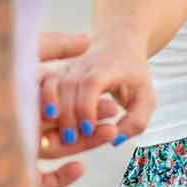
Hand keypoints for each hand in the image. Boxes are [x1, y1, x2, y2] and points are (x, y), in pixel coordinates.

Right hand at [36, 31, 154, 183]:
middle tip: (71, 139)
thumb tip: (115, 140)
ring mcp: (68, 66)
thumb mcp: (145, 99)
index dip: (87, 106)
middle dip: (67, 115)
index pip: (92, 83)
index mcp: (109, 67)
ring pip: (52, 84)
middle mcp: (85, 63)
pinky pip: (42, 84)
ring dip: (51, 109)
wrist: (119, 46)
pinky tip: (45, 120)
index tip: (88, 128)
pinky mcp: (57, 71)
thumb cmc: (134, 76)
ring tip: (58, 133)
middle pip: (68, 86)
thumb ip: (136, 122)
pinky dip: (40, 101)